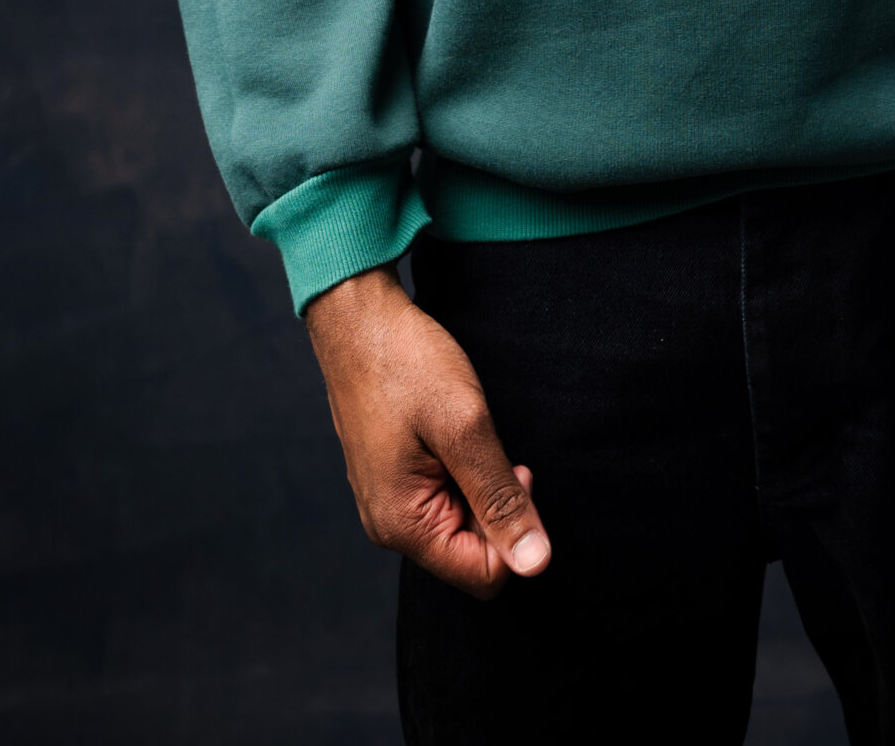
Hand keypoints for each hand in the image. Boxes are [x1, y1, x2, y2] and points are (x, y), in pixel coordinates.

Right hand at [305, 265, 550, 596]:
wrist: (358, 319)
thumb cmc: (407, 364)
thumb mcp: (466, 428)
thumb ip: (501, 499)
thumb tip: (536, 565)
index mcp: (403, 526)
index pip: (485, 576)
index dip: (514, 529)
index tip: (511, 467)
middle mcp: (389, 527)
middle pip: (472, 553)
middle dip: (494, 505)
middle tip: (487, 443)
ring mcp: (386, 503)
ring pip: (459, 523)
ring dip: (476, 483)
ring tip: (462, 433)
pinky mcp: (390, 480)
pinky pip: (441, 498)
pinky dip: (458, 469)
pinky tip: (447, 431)